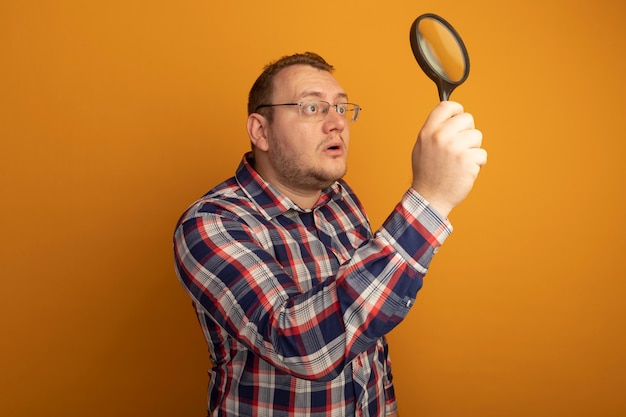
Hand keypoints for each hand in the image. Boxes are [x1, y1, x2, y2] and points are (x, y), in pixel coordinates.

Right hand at [411, 101, 486, 217]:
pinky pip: (482, 154)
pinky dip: (477, 164)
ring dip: (473, 149)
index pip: (446, 106)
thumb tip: (451, 117)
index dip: (456, 110)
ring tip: (461, 161)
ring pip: (477, 136)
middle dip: (468, 131)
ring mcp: (454, 148)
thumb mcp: (422, 147)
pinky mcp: (467, 160)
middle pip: (467, 119)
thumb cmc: (427, 174)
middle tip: (461, 146)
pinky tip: (465, 171)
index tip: (459, 118)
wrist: (430, 198)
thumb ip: (434, 131)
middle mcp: (440, 137)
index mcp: (428, 131)